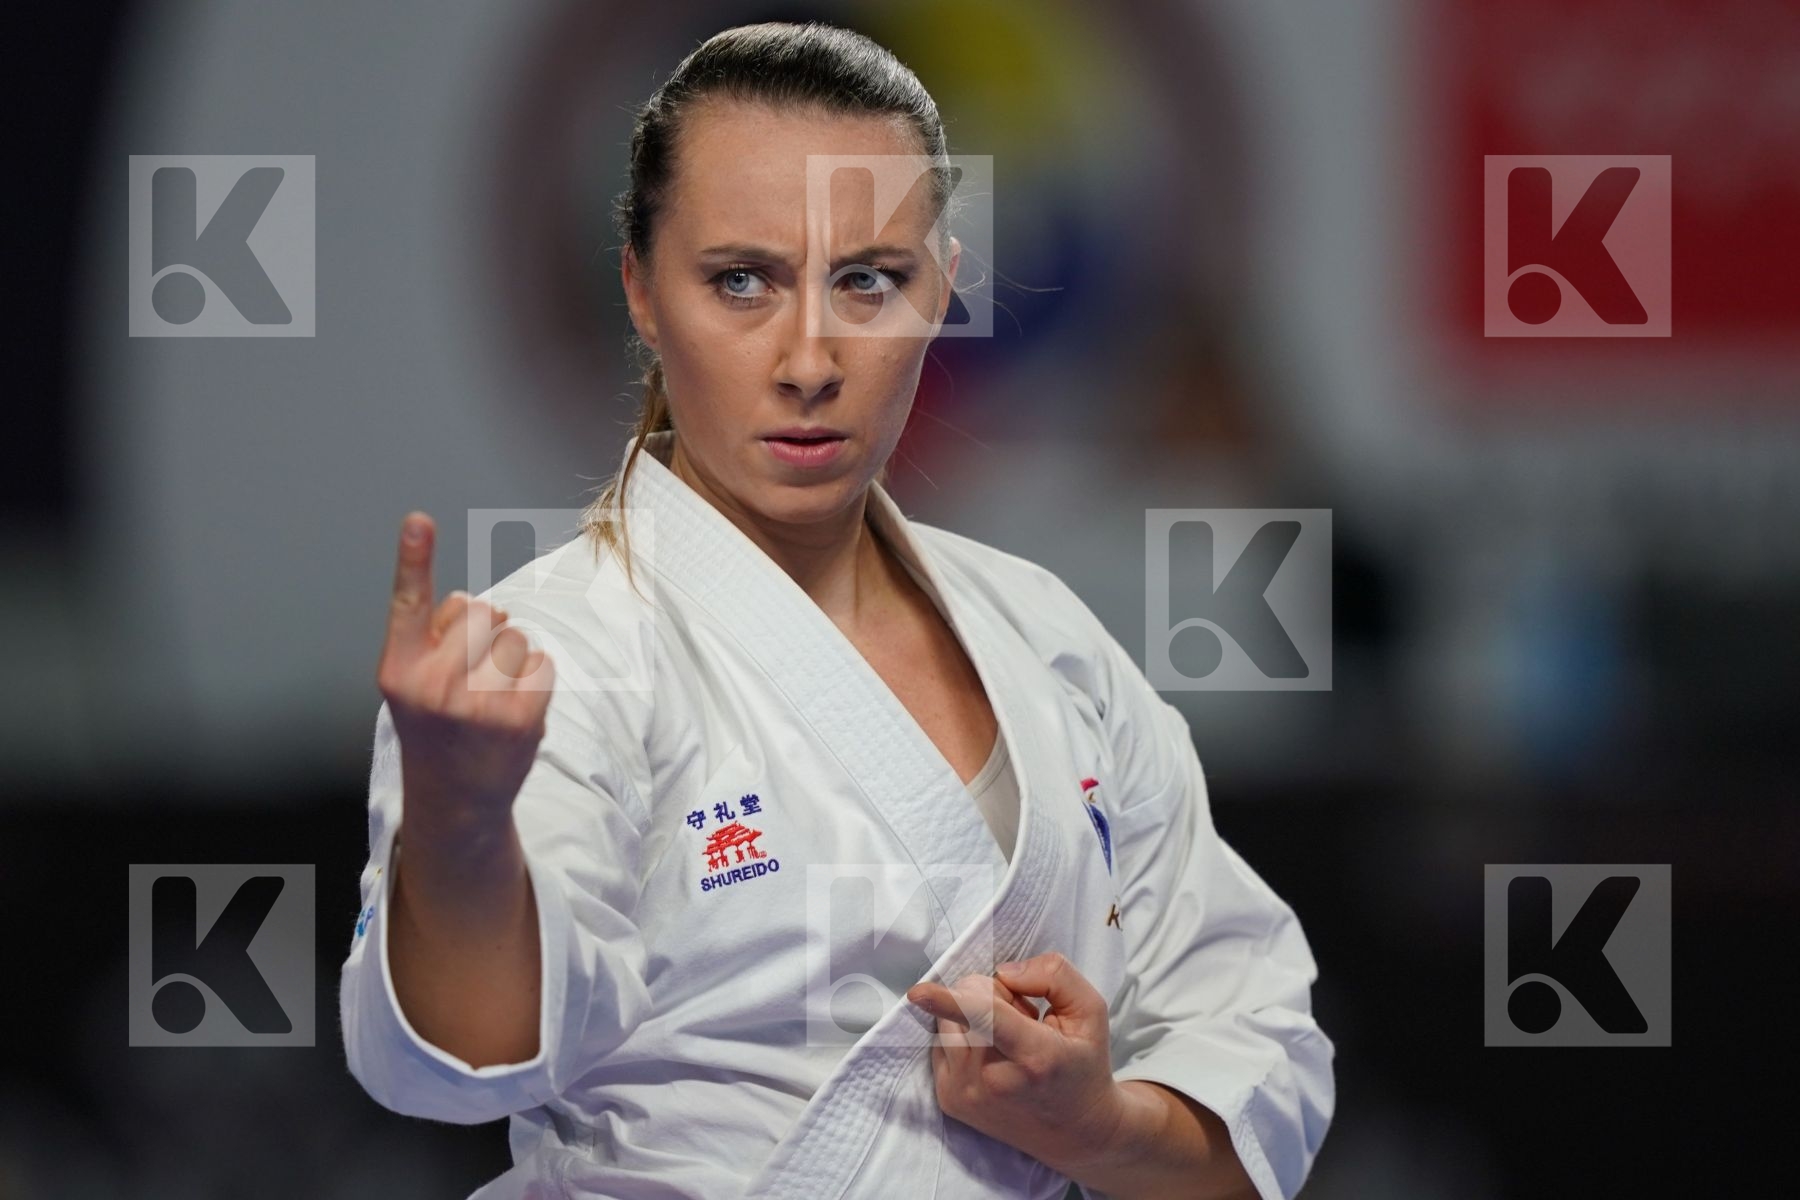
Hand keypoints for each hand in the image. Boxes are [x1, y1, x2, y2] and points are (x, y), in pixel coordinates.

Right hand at [375, 511, 554, 829]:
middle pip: (481, 609)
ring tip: (490, 697)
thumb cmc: (435, 729)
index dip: (413, 558)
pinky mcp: (519, 719)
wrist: (454, 800)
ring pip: (515, 635)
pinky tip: (514, 709)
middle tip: (470, 672)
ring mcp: (477, 704)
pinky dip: (534, 680)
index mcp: (398, 671)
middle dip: (484, 630)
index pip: (407, 604)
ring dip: (510, 658)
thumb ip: (432, 639)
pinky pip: (542, 662)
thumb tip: (481, 606)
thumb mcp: (411, 685)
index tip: (418, 519)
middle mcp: (433, 685)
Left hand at [906, 952, 1128, 1177]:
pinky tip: (992, 1055)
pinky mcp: (949, 1101)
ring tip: (1008, 1040)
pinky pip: (941, 1042)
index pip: (987, 1019)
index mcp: (1035, 1056)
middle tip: (1024, 1019)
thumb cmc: (1083, 1063)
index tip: (917, 993)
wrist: (1075, 1131)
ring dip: (973, 1016)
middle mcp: (994, 1080)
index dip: (949, 1001)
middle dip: (993, 995)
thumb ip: (1054, 976)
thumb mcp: (1090, 1011)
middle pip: (966, 1003)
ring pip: (947, 1020)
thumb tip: (1004, 973)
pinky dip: (962, 1037)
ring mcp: (966, 1094)